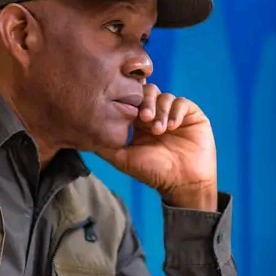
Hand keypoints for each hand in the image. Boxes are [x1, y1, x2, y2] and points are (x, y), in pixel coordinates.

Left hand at [97, 84, 217, 209]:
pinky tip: (172, 127)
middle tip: (143, 119)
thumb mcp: (123, 159)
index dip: (128, 101)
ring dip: (160, 110)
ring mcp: (173, 113)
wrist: (183, 183)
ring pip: (164, 96)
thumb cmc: (152, 172)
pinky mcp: (192, 115)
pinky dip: (175, 111)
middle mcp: (156, 114)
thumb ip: (105, 145)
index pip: (131, 100)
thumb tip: (83, 134)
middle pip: (147, 92)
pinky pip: (182, 102)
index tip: (127, 113)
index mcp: (138, 122)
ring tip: (159, 129)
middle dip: (144, 102)